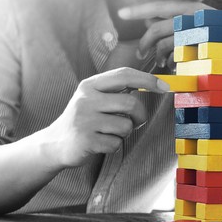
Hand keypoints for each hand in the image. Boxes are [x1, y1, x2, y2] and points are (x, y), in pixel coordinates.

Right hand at [42, 67, 168, 167]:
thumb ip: (116, 91)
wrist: (56, 143)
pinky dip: (114, 146)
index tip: (165, 87)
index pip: (124, 75)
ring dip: (124, 133)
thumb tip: (152, 83)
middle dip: (140, 116)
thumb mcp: (94, 98)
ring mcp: (84, 120)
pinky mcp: (86, 140)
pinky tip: (100, 143)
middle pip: (131, 104)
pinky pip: (116, 143)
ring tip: (109, 132)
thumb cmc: (84, 119)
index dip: (147, 79)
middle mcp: (86, 99)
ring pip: (126, 126)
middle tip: (136, 122)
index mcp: (90, 85)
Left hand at [118, 0, 213, 69]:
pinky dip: (169, 61)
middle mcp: (193, 18)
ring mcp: (194, 34)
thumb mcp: (197, 28)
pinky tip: (172, 66)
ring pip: (163, 44)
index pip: (160, 6)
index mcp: (192, 9)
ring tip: (161, 63)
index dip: (139, 9)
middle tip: (140, 55)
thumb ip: (174, 24)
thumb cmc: (220, 43)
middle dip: (144, 43)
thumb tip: (149, 22)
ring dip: (158, 55)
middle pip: (156, 29)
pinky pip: (173, 56)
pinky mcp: (196, 50)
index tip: (121, 13)